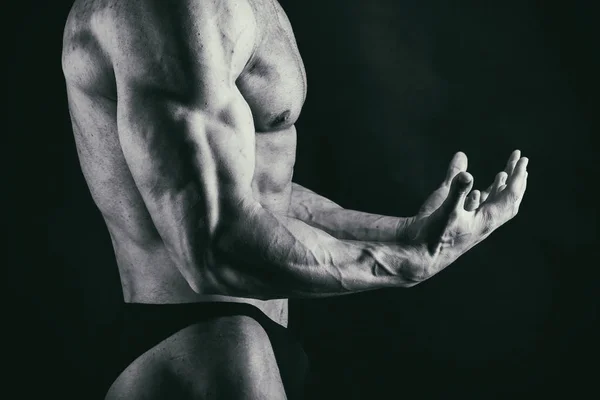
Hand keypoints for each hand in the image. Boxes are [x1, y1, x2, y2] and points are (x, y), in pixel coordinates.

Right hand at [402, 150, 527, 281]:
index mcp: (487, 220)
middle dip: (515, 179)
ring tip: (504, 174)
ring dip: (501, 187)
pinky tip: (478, 191)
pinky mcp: (459, 223)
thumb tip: (465, 167)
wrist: (420, 256)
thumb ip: (457, 189)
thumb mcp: (446, 212)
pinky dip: (482, 195)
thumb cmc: (435, 237)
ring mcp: (472, 223)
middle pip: (508, 199)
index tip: (522, 159)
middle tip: (521, 160)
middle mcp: (484, 221)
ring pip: (493, 203)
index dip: (517, 177)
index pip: (510, 196)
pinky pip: (478, 208)